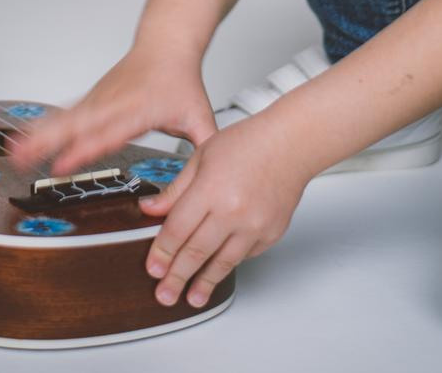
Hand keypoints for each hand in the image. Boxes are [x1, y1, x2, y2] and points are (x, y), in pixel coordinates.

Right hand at [8, 45, 215, 175]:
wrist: (166, 44)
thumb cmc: (180, 80)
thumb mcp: (200, 117)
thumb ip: (204, 152)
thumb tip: (208, 187)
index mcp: (138, 109)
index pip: (108, 132)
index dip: (85, 148)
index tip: (63, 163)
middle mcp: (112, 103)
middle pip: (76, 124)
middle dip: (49, 142)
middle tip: (24, 157)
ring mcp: (98, 100)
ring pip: (63, 118)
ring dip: (38, 135)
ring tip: (14, 151)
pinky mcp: (91, 100)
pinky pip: (63, 115)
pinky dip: (42, 127)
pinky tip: (23, 139)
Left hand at [140, 113, 309, 308]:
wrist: (290, 145)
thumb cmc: (247, 144)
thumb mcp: (202, 157)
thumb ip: (176, 189)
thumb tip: (151, 209)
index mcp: (210, 189)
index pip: (178, 229)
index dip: (162, 253)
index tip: (153, 269)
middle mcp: (233, 212)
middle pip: (197, 252)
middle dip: (177, 277)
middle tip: (165, 295)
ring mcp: (254, 227)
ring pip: (222, 262)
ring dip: (204, 283)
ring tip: (191, 297)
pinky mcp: (270, 235)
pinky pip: (244, 255)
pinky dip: (228, 262)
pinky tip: (218, 269)